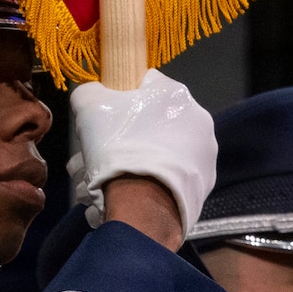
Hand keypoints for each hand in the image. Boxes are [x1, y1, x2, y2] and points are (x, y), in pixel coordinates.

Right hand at [66, 69, 216, 233]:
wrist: (144, 206)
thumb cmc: (118, 147)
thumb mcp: (90, 107)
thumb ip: (89, 92)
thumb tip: (92, 94)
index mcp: (177, 97)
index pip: (145, 85)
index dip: (120, 99)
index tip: (104, 119)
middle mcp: (198, 125)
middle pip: (148, 127)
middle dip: (117, 143)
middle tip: (93, 159)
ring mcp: (203, 159)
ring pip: (154, 157)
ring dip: (127, 167)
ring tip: (101, 186)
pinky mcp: (200, 190)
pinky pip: (166, 182)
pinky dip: (145, 188)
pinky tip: (122, 198)